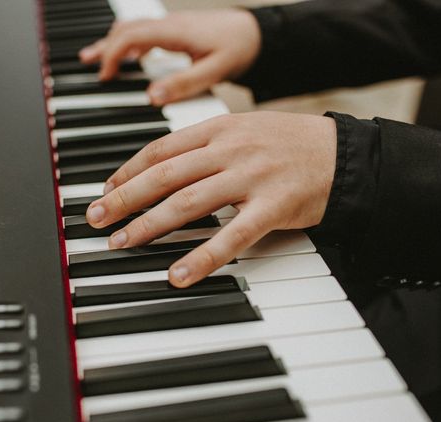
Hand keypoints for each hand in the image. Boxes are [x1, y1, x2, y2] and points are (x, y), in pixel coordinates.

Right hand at [79, 10, 260, 104]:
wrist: (257, 33)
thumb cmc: (239, 48)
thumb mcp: (215, 71)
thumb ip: (184, 84)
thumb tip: (152, 96)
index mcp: (175, 33)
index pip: (131, 37)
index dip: (112, 55)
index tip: (104, 77)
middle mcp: (170, 25)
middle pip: (126, 30)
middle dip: (104, 47)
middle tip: (88, 66)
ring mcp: (172, 26)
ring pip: (133, 29)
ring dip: (113, 43)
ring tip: (95, 58)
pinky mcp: (177, 31)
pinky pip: (145, 33)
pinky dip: (129, 44)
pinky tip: (129, 58)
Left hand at [85, 112, 336, 286]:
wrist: (345, 153)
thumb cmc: (289, 145)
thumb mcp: (243, 131)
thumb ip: (204, 146)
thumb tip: (161, 167)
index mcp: (219, 129)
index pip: (161, 149)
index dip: (127, 170)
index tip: (106, 190)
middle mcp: (230, 149)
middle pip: (164, 174)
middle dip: (124, 198)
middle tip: (96, 219)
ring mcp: (251, 177)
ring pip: (188, 202)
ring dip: (149, 225)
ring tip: (121, 243)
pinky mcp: (273, 207)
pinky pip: (232, 235)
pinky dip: (202, 256)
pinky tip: (178, 274)